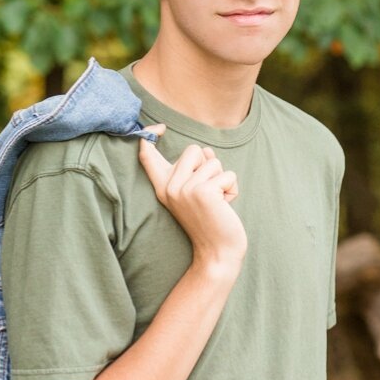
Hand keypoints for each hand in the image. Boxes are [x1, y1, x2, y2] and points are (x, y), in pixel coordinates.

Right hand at [135, 128, 245, 272]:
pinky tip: (225, 207)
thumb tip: (207, 151)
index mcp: (163, 186)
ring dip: (223, 181)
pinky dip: (232, 189)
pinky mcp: (203, 192)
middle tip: (209, 194)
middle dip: (209, 167)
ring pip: (214, 162)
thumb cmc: (211, 220)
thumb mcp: (198, 191)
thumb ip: (199, 168)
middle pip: (194, 150)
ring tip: (217, 203)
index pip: (147, 155)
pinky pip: (227, 175)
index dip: (148, 135)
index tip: (158, 128)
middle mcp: (169, 187)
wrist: (217, 252)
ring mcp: (184, 189)